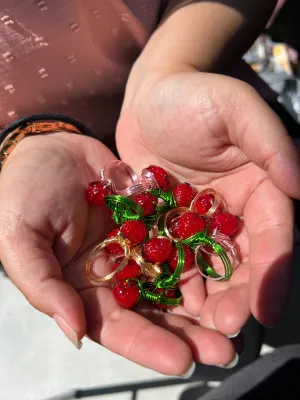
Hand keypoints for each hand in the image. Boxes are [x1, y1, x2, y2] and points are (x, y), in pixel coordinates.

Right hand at [1, 131, 229, 375]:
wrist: (51, 147)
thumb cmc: (24, 191)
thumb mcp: (21, 238)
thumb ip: (43, 285)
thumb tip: (73, 331)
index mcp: (82, 289)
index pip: (115, 326)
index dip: (147, 345)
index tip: (181, 360)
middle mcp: (115, 275)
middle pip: (154, 312)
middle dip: (188, 333)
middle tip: (224, 350)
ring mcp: (139, 248)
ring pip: (175, 280)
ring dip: (205, 301)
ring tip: (236, 316)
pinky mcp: (155, 221)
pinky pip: (181, 239)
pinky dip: (203, 253)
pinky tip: (228, 265)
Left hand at [117, 71, 298, 359]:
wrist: (151, 97)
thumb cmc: (195, 96)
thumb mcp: (237, 109)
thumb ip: (270, 144)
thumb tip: (299, 185)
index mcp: (260, 189)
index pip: (272, 237)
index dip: (271, 274)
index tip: (265, 310)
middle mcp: (233, 212)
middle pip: (241, 263)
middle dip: (237, 298)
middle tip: (226, 330)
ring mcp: (198, 222)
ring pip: (207, 269)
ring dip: (206, 302)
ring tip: (199, 331)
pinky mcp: (166, 224)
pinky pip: (171, 258)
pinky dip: (170, 283)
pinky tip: (165, 307)